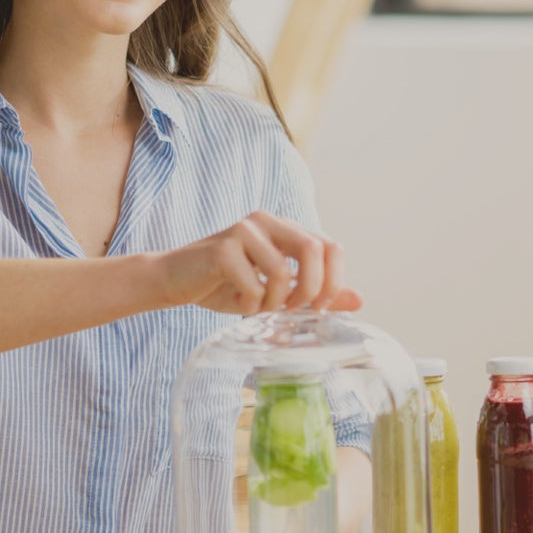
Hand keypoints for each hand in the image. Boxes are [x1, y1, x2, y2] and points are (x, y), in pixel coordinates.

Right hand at [154, 211, 362, 315]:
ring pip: (283, 269)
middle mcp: (267, 221)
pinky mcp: (223, 247)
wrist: (172, 281)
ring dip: (275, 302)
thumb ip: (314, 293)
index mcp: (284, 229)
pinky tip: (237, 303)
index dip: (334, 280)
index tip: (320, 307)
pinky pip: (254, 283)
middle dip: (312, 288)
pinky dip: (250, 304)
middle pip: (315, 247)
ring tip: (258, 308)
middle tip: (295, 310)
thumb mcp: (275, 293)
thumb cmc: (224, 286)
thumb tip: (359, 301)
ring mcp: (244, 230)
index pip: (330, 245)